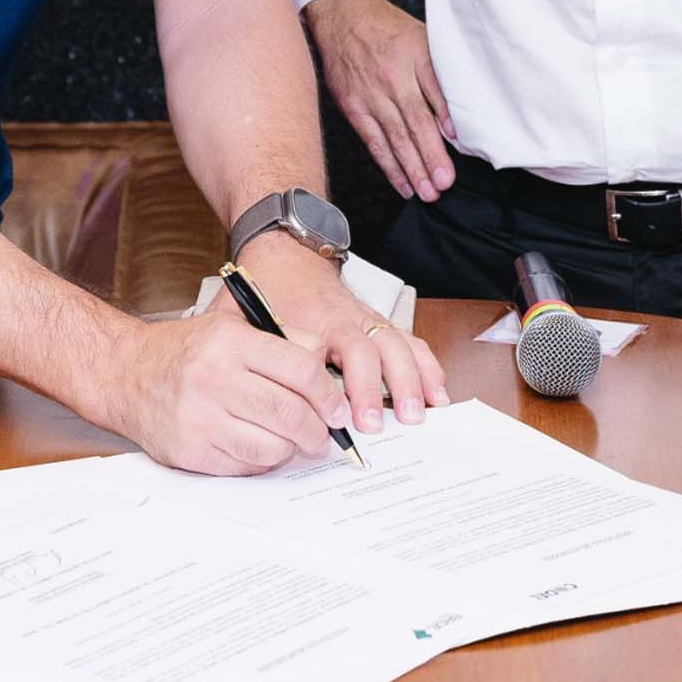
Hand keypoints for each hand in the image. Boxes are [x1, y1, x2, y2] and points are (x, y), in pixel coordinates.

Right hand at [101, 305, 349, 475]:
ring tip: (292, 442)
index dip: (329, 395)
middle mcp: (214, 377)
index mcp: (230, 341)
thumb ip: (282, 340)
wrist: (124, 373)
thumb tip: (328, 370)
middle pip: (291, 414)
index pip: (302, 370)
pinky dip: (262, 462)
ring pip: (273, 447)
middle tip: (323, 434)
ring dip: (292, 449)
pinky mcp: (190, 450)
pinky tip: (259, 447)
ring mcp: (199, 417)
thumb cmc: (184, 351)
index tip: (337, 409)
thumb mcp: (231, 327)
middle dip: (318, 430)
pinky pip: (246, 466)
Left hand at [237, 231, 449, 435]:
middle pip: (364, 351)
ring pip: (395, 346)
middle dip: (372, 389)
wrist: (287, 255)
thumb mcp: (244, 318)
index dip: (325, 389)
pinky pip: (410, 342)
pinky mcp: (379, 322)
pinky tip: (437, 394)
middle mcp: (342, 319)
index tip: (333, 418)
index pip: (318, 357)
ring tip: (416, 415)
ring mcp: (365, 319)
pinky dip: (427, 367)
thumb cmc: (266, 291)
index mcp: (306, 321)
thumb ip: (250, 351)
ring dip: (409, 381)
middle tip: (373, 426)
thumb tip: (253, 396)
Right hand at [306, 0, 456, 200]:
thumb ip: (438, 73)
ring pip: (395, 137)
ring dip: (413, 168)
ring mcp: (370, 94)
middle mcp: (391, 76)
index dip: (446, 118)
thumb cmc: (388, 28)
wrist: (342, 15)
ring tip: (429, 192)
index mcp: (414, 54)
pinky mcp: (353, 107)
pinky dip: (389, 166)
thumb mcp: (421, 37)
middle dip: (431, 156)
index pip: (434, 90)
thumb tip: (455, 118)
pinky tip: (404, 183)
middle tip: (445, 182)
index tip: (459, 143)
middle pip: (415, 121)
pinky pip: (374, 142)